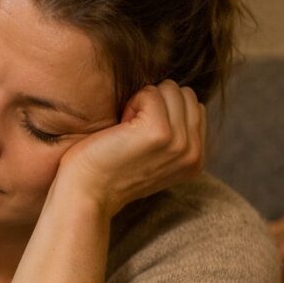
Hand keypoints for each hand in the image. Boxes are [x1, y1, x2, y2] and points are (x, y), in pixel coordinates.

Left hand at [57, 79, 205, 216]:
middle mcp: (194, 152)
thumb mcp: (156, 157)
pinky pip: (150, 92)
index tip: (141, 137)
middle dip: (156, 104)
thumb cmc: (110, 169)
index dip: (163, 112)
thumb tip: (180, 98)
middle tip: (132, 133)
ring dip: (143, 103)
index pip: (195, 106)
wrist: (87, 192)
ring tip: (127, 131)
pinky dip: (131, 103)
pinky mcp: (159, 131)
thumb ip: (176, 134)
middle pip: (185, 94)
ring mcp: (179, 142)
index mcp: (197, 159)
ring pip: (170, 89)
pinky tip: (120, 128)